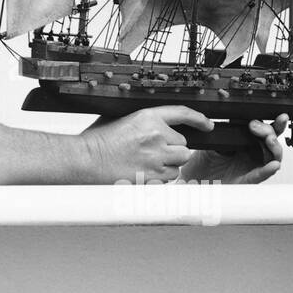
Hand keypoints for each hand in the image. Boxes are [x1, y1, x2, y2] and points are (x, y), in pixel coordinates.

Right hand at [82, 105, 213, 182]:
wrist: (84, 160)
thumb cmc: (97, 142)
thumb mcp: (120, 118)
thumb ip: (143, 122)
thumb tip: (159, 128)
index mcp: (147, 117)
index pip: (183, 114)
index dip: (199, 119)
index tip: (207, 125)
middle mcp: (156, 135)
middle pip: (183, 145)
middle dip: (172, 150)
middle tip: (152, 153)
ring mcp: (156, 157)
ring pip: (179, 163)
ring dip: (168, 165)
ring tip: (146, 164)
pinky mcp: (154, 176)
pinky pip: (170, 178)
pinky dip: (162, 179)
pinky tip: (144, 174)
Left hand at [180, 114, 287, 183]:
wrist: (194, 179)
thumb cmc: (204, 163)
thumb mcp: (213, 141)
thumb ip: (226, 131)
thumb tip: (234, 117)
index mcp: (246, 142)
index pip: (264, 130)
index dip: (269, 123)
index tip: (257, 119)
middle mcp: (252, 154)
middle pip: (272, 141)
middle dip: (271, 131)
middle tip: (256, 127)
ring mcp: (251, 167)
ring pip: (272, 157)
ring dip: (274, 147)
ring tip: (269, 140)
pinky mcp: (247, 180)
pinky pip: (260, 175)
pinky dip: (267, 170)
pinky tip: (272, 165)